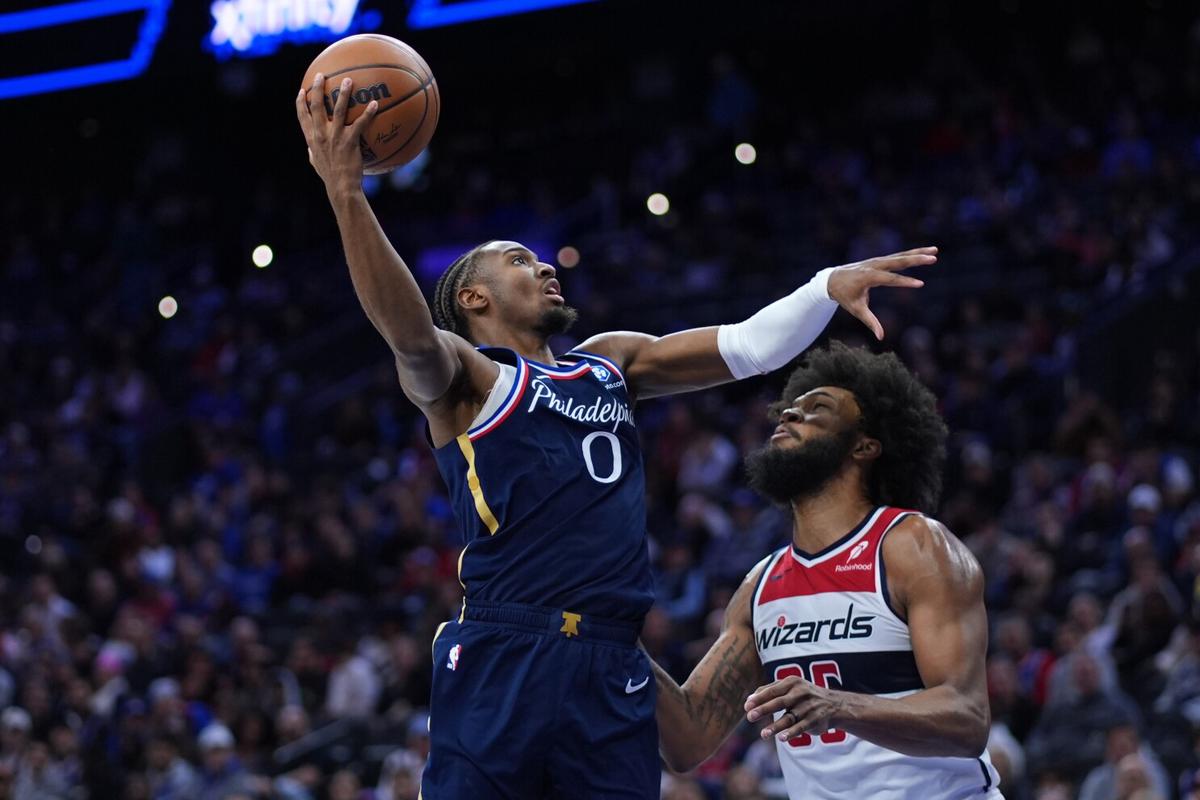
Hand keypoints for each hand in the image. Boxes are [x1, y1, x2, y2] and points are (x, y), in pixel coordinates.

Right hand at [295, 74, 378, 197]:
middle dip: (317, 88)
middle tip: (321, 75)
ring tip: (349, 81)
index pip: (302, 117)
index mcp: (312, 139)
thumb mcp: (316, 164)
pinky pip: (361, 123)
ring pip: (338, 109)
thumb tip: (310, 149)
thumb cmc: (330, 177)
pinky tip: (375, 104)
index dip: (301, 102)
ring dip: (343, 93)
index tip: (302, 91)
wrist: (341, 187)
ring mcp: (335, 137)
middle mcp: (321, 134)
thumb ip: (312, 152)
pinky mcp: (350, 141)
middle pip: (316, 106)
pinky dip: (368, 113)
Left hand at [744, 674, 845, 740]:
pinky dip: (791, 733)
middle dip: (763, 709)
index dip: (759, 698)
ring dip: (775, 726)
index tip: (746, 706)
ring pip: (789, 717)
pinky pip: (801, 727)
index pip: (772, 690)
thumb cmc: (803, 695)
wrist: (833, 704)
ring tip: (763, 734)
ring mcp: (809, 707)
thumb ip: (769, 690)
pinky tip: (782, 738)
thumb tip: (749, 699)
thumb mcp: (789, 687)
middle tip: (749, 717)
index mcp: (792, 682)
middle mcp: (801, 693)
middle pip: (779, 702)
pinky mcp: (815, 720)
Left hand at [826, 247, 936, 339]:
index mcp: (867, 277)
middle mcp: (873, 265)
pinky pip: (898, 256)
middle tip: (933, 259)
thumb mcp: (856, 310)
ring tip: (935, 251)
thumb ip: (870, 322)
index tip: (921, 283)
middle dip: (916, 260)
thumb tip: (880, 337)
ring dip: (918, 253)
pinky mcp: (880, 260)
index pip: (890, 279)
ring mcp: (877, 261)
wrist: (832, 279)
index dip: (905, 282)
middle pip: (898, 262)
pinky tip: (925, 252)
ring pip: (900, 256)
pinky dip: (911, 253)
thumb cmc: (845, 296)